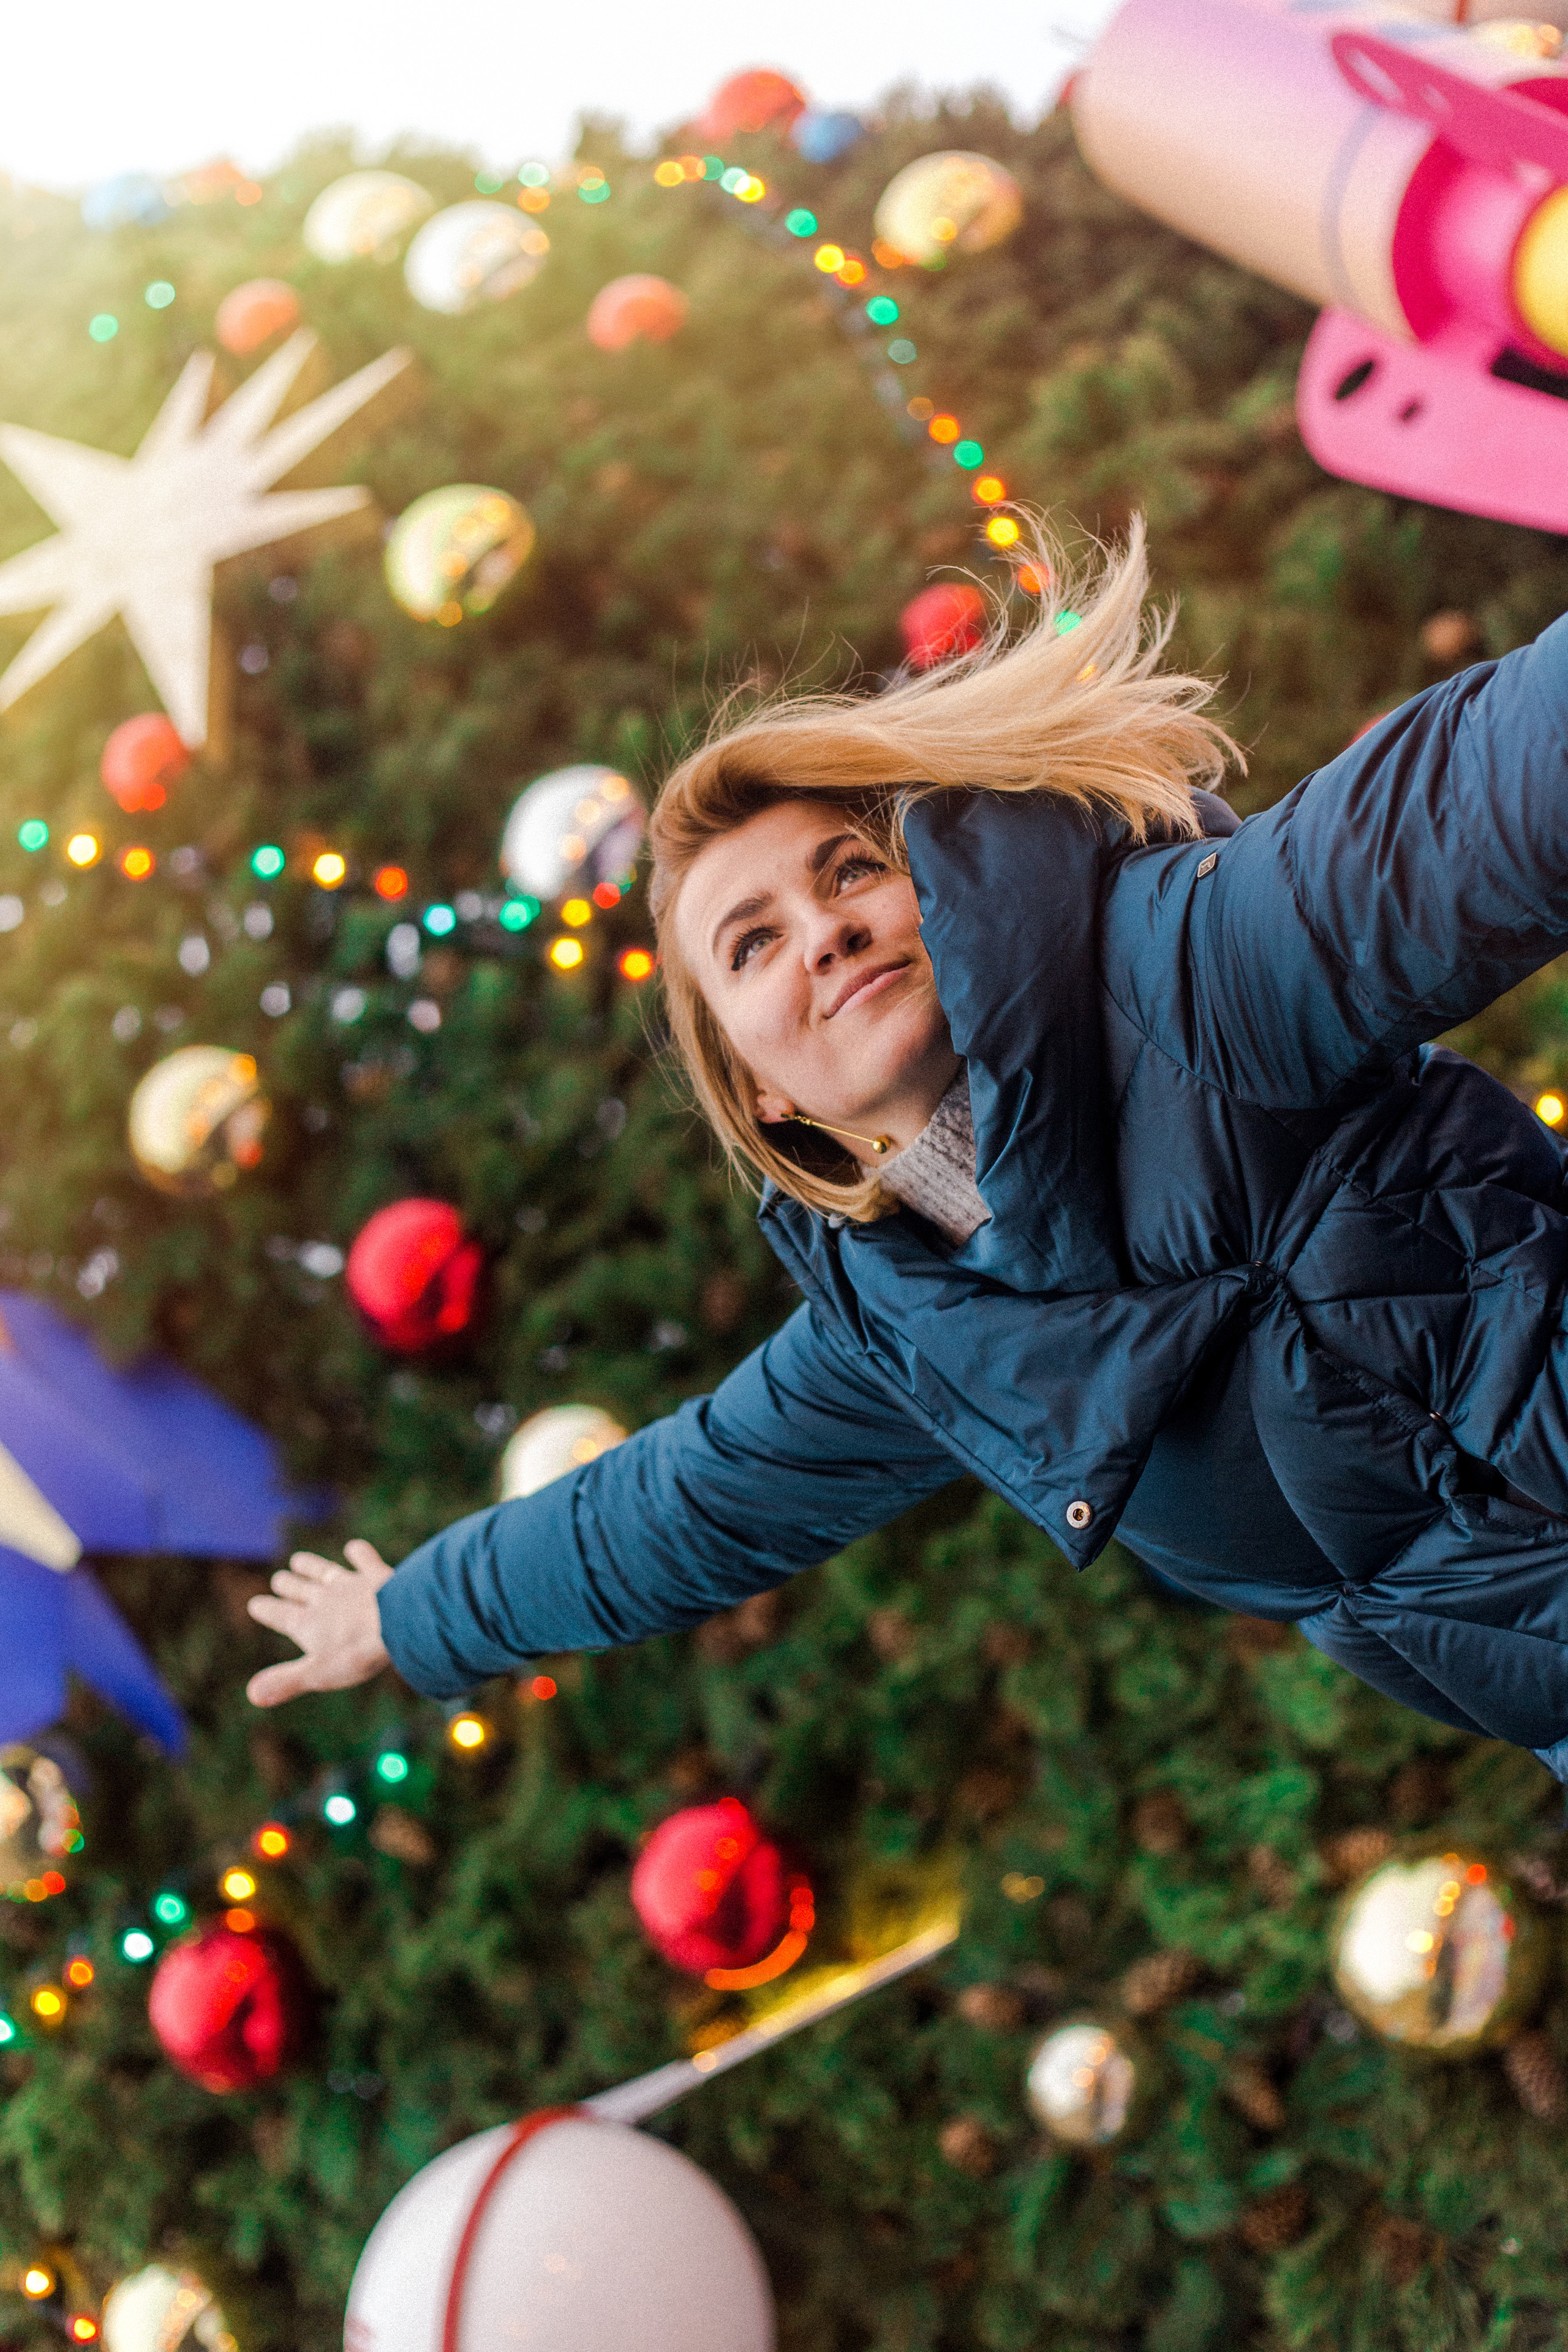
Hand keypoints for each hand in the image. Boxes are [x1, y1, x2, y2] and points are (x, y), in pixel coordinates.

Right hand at [246, 1538, 392, 1707]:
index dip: (266, 1610)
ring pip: (324, 1571)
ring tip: (298, 1559)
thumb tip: (252, 1695)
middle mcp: (324, 1599)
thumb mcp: (318, 1673)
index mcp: (307, 1623)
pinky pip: (364, 1559)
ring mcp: (350, 1584)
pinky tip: (354, 1547)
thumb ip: (286, 1681)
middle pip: (299, 1589)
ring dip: (311, 1566)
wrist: (396, 1620)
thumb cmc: (357, 1652)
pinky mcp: (376, 1575)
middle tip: (279, 1579)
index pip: (279, 1615)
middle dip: (287, 1584)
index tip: (254, 1604)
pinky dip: (358, 1553)